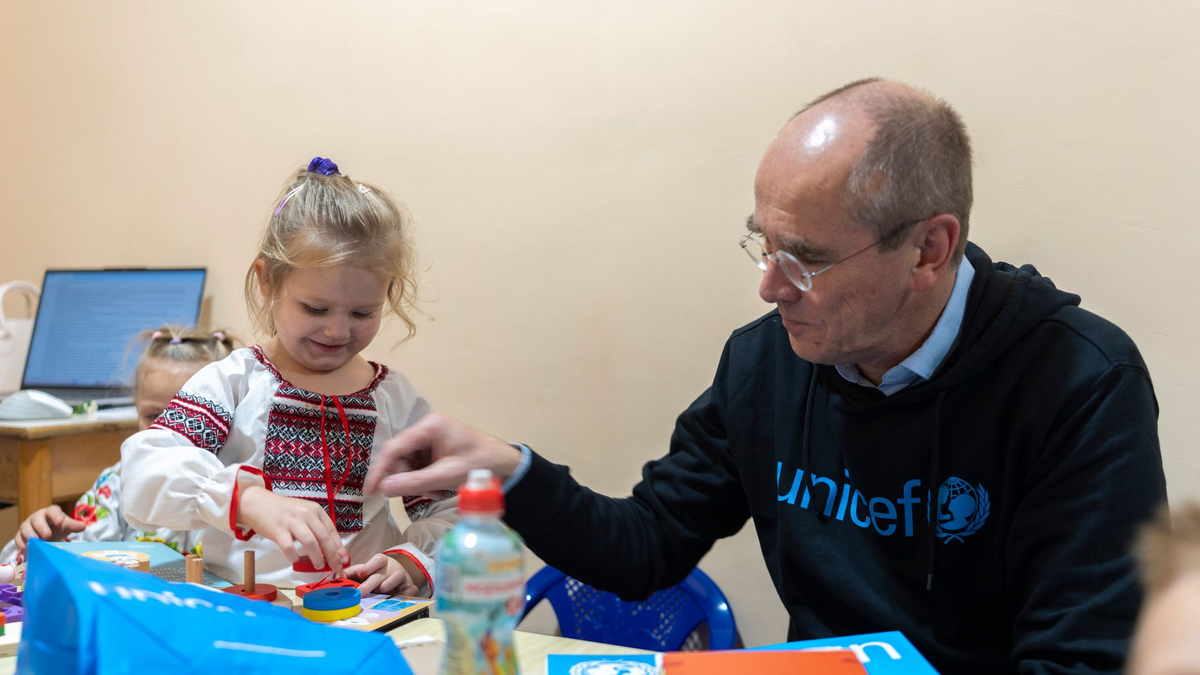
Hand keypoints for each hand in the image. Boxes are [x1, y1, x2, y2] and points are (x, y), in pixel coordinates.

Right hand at [16, 505, 87, 553]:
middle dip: (42, 527)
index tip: (60, 521)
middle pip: (37, 519)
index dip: (56, 515)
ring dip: (30, 534)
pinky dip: (20, 542)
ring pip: (25, 527)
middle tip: (47, 535)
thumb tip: (84, 526)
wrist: (47, 535)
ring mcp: (28, 525)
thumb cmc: (57, 527)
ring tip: (35, 541)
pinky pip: (18, 537)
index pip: (52, 510)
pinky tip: (24, 548)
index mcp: (51, 512)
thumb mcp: (66, 526)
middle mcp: (38, 517)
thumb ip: (73, 525)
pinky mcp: (21, 534)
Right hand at [237, 486, 348, 575]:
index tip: (344, 560)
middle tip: (336, 568)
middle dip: (332, 556)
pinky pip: (289, 547)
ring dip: (316, 557)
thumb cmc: (284, 512)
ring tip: (318, 566)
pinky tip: (295, 560)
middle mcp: (306, 514)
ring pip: (310, 542)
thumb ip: (316, 528)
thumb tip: (330, 550)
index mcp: (316, 510)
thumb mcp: (305, 514)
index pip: (331, 531)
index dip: (339, 547)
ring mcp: (292, 521)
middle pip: (324, 538)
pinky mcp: (278, 530)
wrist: (259, 503)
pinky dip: (294, 556)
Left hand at [344, 553, 419, 595]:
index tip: (361, 573)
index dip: (369, 566)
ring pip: (397, 578)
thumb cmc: (376, 573)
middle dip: (370, 584)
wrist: (397, 574)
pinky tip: (397, 597)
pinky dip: (405, 593)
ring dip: (387, 587)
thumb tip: (336, 577)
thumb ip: (349, 573)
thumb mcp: (364, 570)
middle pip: (381, 574)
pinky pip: (410, 589)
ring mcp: (402, 576)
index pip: (377, 559)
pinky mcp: (410, 585)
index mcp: (380, 561)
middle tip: (360, 592)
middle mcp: (391, 567)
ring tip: (379, 592)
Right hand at [365, 413, 522, 497]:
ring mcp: (430, 439)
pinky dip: (424, 481)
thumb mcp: (446, 476)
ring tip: (435, 492)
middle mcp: (426, 429)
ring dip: (417, 483)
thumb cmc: (481, 465)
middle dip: (406, 479)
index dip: (379, 470)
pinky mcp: (435, 450)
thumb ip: (415, 482)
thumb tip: (384, 489)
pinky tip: (438, 489)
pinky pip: (418, 467)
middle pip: (400, 457)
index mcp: (429, 427)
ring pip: (408, 465)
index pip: (394, 448)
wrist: (507, 466)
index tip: (370, 491)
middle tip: (421, 494)